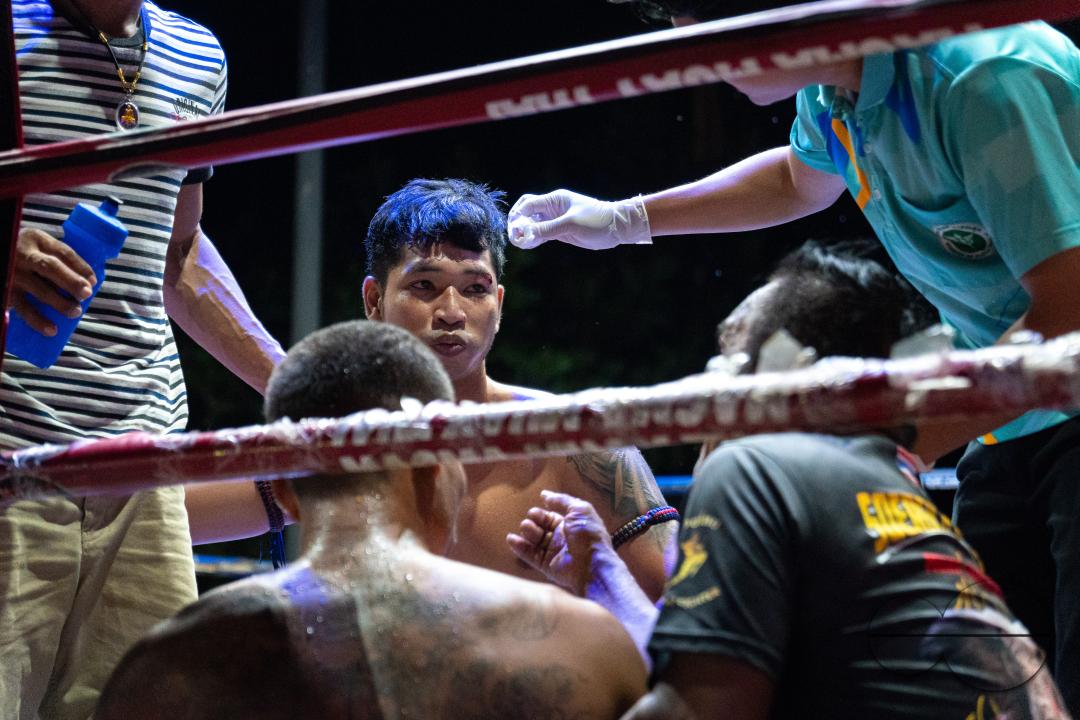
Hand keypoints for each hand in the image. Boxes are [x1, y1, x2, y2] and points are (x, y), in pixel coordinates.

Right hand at [9, 228, 94, 334]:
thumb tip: (89, 282)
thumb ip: (57, 258)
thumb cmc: (26, 255)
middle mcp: (23, 253)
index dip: (81, 267)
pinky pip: (23, 307)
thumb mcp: (38, 247)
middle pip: (51, 267)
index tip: (93, 281)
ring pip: (39, 288)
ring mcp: (13, 272)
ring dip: (60, 302)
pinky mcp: (7, 291)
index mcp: (36, 239)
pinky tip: (51, 329)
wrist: (1, 256)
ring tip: (75, 312)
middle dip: (72, 281)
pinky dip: (38, 320)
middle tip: (86, 294)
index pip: (63, 252)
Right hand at [507, 190, 651, 250]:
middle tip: (514, 237)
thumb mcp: (571, 225)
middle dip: (517, 223)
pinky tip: (528, 245)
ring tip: (520, 243)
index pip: (528, 205)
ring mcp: (556, 219)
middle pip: (526, 212)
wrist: (617, 228)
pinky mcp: (560, 230)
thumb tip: (525, 233)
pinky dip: (533, 238)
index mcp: (554, 199)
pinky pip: (541, 233)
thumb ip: (547, 229)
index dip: (517, 217)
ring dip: (524, 232)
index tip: (515, 231)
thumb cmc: (597, 221)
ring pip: (532, 224)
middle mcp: (552, 208)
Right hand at [507, 489, 613, 594]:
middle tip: (532, 518)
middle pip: (541, 526)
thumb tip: (545, 494)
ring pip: (535, 539)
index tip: (538, 505)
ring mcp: (553, 552)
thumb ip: (562, 501)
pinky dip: (520, 547)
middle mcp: (561, 537)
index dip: (543, 511)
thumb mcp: (580, 510)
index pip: (552, 515)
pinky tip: (511, 539)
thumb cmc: (589, 535)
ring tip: (526, 527)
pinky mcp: (546, 565)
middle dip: (535, 519)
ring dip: (528, 531)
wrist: (592, 565)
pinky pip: (530, 555)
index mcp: (571, 524)